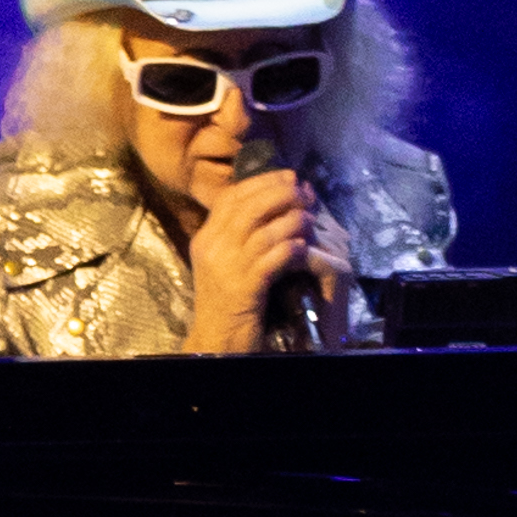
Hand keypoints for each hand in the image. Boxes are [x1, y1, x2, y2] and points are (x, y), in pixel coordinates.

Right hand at [186, 168, 348, 353]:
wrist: (216, 341)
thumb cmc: (227, 302)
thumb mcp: (223, 263)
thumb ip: (237, 236)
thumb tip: (269, 204)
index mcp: (205, 238)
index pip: (231, 197)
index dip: (262, 182)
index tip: (288, 175)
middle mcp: (212, 248)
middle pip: (248, 208)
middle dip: (282, 194)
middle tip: (306, 192)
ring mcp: (227, 268)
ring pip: (263, 231)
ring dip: (292, 220)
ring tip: (311, 218)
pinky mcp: (244, 288)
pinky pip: (273, 259)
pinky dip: (291, 248)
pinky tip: (305, 247)